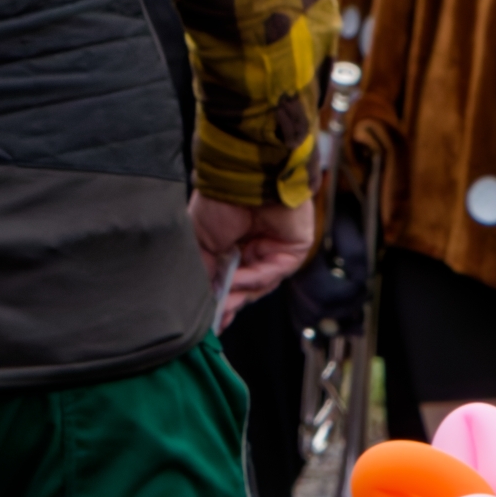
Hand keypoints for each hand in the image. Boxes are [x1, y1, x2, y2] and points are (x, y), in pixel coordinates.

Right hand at [196, 193, 320, 325]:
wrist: (241, 177)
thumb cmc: (219, 200)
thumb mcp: (201, 241)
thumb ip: (205, 270)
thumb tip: (203, 298)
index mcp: (235, 242)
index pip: (230, 279)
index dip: (220, 299)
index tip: (208, 319)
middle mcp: (257, 246)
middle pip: (247, 285)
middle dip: (230, 302)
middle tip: (216, 319)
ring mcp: (276, 248)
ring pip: (260, 283)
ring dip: (239, 293)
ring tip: (222, 302)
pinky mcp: (294, 249)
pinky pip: (272, 272)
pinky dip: (253, 278)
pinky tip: (236, 280)